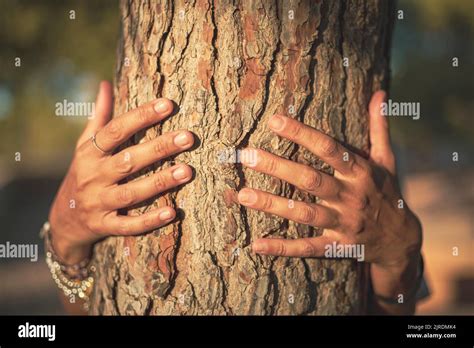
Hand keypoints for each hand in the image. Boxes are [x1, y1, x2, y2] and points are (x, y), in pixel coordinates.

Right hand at [49, 81, 194, 263]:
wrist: (63, 219)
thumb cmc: (83, 174)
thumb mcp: (84, 146)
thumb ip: (98, 118)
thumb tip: (104, 84)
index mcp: (89, 154)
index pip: (115, 131)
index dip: (141, 117)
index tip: (168, 104)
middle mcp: (92, 177)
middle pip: (128, 161)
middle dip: (158, 148)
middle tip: (188, 137)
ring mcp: (98, 203)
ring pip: (131, 193)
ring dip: (159, 182)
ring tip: (187, 171)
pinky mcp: (104, 227)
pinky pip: (128, 226)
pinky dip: (149, 221)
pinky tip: (172, 212)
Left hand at [237, 91, 421, 274]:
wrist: (402, 240)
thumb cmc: (387, 192)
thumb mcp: (387, 160)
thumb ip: (379, 127)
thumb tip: (381, 92)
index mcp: (361, 172)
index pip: (328, 148)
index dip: (302, 133)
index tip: (274, 119)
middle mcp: (351, 197)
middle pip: (310, 180)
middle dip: (278, 167)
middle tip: (247, 155)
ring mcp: (343, 223)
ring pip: (304, 213)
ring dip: (272, 204)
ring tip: (242, 194)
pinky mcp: (337, 246)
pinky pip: (307, 248)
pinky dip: (282, 248)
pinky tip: (256, 244)